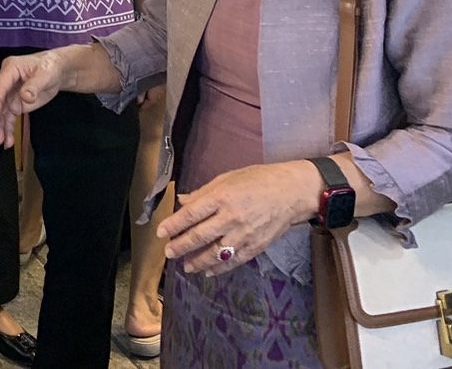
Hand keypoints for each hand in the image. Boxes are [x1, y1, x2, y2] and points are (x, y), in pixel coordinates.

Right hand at [0, 51, 64, 145]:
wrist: (58, 71)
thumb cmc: (50, 67)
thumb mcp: (45, 75)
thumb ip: (34, 86)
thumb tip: (25, 97)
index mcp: (10, 69)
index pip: (0, 86)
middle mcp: (5, 82)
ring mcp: (9, 94)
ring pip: (0, 113)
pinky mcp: (15, 104)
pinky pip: (9, 118)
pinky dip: (7, 129)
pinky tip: (7, 141)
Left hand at [157, 161, 316, 274]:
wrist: (291, 192)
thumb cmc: (257, 180)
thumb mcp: (226, 179)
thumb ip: (203, 193)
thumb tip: (182, 202)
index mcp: (221, 197)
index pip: (191, 214)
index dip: (173, 224)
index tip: (160, 232)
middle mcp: (231, 217)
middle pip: (200, 236)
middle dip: (181, 246)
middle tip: (168, 252)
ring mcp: (244, 234)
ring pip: (215, 253)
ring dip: (198, 261)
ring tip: (185, 266)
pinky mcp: (256, 246)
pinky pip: (233, 261)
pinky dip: (219, 268)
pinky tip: (208, 271)